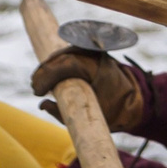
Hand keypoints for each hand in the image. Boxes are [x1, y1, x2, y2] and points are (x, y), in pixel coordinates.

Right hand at [30, 48, 146, 130]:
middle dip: (44, 71)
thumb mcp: (90, 116)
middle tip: (35, 88)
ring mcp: (93, 50)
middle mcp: (95, 54)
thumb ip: (65, 113)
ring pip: (64, 53)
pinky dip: (57, 63)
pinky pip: (69, 54)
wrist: (131, 99)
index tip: (37, 92)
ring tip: (38, 82)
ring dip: (49, 66)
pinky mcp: (90, 52)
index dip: (48, 76)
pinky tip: (48, 73)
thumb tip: (42, 105)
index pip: (67, 64)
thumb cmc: (112, 110)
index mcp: (98, 66)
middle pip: (62, 56)